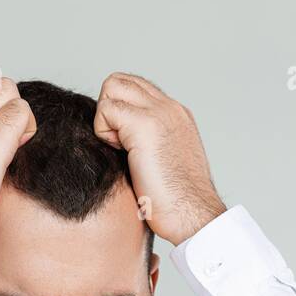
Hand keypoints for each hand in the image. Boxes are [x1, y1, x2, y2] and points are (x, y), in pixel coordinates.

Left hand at [92, 72, 225, 245]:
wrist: (193, 215)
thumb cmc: (177, 202)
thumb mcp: (163, 162)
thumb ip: (147, 144)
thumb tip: (119, 142)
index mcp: (176, 115)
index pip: (137, 88)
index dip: (119, 110)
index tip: (122, 143)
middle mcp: (169, 107)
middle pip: (122, 80)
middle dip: (108, 108)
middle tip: (116, 143)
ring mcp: (159, 112)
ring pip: (112, 85)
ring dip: (105, 117)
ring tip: (119, 148)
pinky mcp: (145, 124)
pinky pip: (106, 108)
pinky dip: (103, 131)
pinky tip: (120, 154)